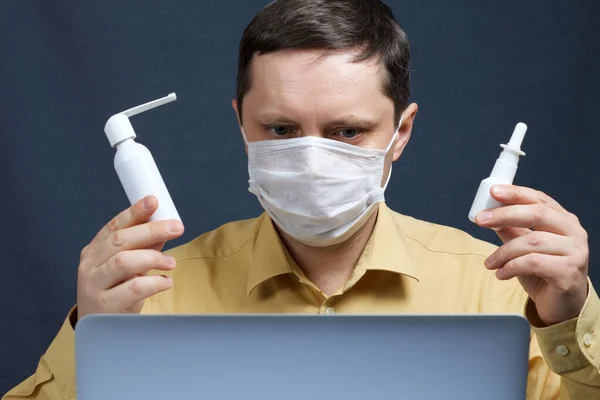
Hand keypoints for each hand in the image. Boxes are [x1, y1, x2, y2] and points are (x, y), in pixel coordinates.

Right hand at [77, 195, 184, 319]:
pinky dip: (153, 283)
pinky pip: (132, 289)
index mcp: (94, 251)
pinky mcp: (104, 307)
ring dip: (152, 258)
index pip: (114, 226)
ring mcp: (93, 286)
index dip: (134, 212)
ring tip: (171, 263)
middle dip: (151, 231)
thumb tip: (164, 226)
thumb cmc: (117, 295)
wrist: (101, 333)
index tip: (153, 201)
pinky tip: (165, 282)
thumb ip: (144, 247)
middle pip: (120, 241)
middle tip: (177, 227)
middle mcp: (90, 265)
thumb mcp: (129, 269)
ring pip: (123, 262)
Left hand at [476, 185, 588, 325]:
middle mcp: (574, 232)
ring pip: (532, 241)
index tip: (493, 191)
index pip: (539, 199)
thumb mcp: (524, 248)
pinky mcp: (569, 272)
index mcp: (564, 220)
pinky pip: (533, 262)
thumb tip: (489, 214)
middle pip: (537, 214)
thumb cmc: (544, 273)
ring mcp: (575, 252)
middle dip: (505, 214)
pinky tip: (501, 274)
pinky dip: (511, 267)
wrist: (562, 306)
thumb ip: (511, 230)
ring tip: (490, 263)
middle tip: (480, 219)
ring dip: (503, 251)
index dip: (516, 193)